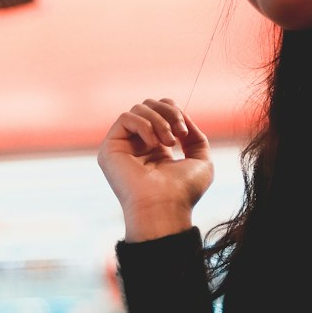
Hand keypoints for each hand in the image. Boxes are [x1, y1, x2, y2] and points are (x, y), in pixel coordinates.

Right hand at [97, 98, 213, 239]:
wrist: (166, 207)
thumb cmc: (184, 191)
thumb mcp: (201, 160)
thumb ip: (195, 137)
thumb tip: (183, 117)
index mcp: (157, 148)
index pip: (161, 111)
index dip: (175, 112)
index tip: (185, 133)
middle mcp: (138, 145)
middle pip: (149, 105)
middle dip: (169, 113)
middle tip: (179, 134)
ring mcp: (123, 146)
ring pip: (139, 109)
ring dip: (159, 121)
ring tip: (169, 142)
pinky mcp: (110, 147)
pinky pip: (126, 117)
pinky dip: (144, 125)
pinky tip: (153, 144)